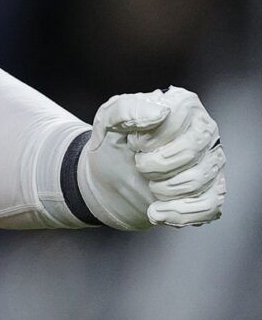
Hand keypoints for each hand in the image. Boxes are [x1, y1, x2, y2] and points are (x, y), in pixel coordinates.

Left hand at [79, 87, 226, 229]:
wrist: (111, 177)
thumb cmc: (115, 143)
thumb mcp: (107, 120)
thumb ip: (127, 109)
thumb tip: (159, 113)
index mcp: (184, 106)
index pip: (177, 121)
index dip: (150, 138)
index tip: (134, 144)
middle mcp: (205, 132)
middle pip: (191, 152)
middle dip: (155, 164)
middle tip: (139, 165)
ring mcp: (212, 163)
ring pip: (199, 180)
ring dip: (163, 189)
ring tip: (149, 184)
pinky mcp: (212, 192)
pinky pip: (209, 207)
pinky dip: (179, 213)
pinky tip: (157, 211)